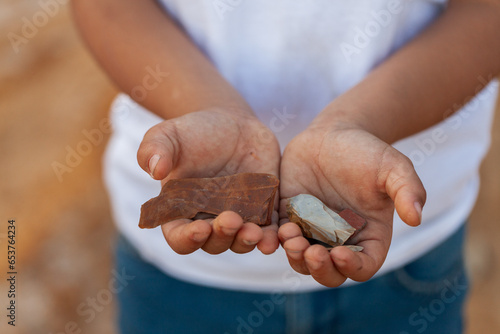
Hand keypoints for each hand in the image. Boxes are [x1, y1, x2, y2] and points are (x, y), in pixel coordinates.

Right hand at [137, 109, 280, 254]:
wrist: (231, 125)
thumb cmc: (193, 132)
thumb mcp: (168, 135)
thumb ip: (155, 149)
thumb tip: (154, 169)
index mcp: (180, 211)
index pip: (179, 237)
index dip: (187, 239)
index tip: (199, 229)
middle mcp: (208, 221)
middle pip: (214, 243)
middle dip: (223, 237)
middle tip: (232, 220)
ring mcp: (238, 219)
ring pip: (241, 242)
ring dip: (248, 241)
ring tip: (256, 231)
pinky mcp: (263, 211)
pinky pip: (268, 231)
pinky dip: (272, 238)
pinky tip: (277, 236)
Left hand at [278, 124, 425, 286]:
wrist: (334, 134)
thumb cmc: (368, 151)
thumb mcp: (393, 167)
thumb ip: (408, 190)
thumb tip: (417, 218)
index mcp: (369, 237)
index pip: (363, 267)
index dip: (352, 268)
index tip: (339, 254)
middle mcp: (340, 241)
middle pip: (329, 273)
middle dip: (319, 269)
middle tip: (311, 253)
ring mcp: (313, 232)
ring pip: (301, 260)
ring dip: (295, 257)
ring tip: (291, 238)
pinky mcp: (290, 218)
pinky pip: (281, 238)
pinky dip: (277, 240)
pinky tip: (278, 229)